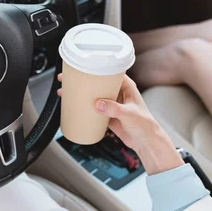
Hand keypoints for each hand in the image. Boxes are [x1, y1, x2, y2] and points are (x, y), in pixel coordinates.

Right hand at [57, 74, 183, 174]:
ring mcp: (112, 104)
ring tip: (65, 92)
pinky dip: (83, 107)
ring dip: (80, 94)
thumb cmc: (145, 125)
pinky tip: (74, 107)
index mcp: (126, 86)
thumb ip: (114, 108)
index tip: (81, 69)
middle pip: (97, 83)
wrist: (146, 142)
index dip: (93, 69)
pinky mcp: (107, 115)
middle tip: (66, 79)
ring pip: (93, 95)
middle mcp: (118, 93)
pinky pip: (92, 109)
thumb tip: (98, 104)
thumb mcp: (129, 114)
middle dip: (82, 80)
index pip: (108, 72)